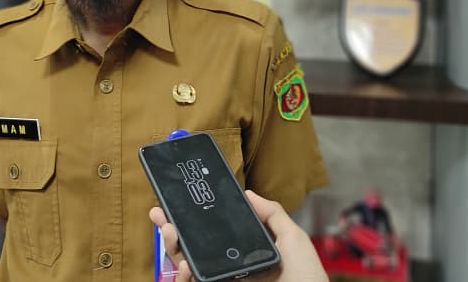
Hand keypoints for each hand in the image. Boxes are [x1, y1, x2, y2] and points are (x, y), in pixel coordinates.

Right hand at [148, 190, 328, 281]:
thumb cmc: (307, 277)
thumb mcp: (292, 238)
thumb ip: (271, 214)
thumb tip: (248, 193)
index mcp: (242, 253)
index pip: (210, 235)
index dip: (192, 221)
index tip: (177, 203)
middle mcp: (228, 268)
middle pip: (190, 249)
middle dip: (170, 231)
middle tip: (160, 214)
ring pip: (185, 267)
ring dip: (172, 249)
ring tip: (171, 233)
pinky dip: (184, 277)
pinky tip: (187, 265)